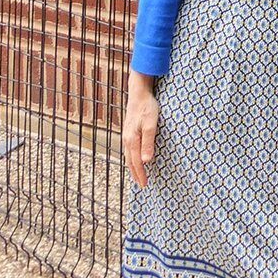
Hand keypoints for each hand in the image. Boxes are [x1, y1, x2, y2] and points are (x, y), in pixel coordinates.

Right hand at [122, 73, 158, 188]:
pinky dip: (131, 157)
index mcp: (132, 140)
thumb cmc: (147, 107)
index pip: (136, 162)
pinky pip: (129, 148)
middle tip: (141, 184)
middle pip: (130, 161)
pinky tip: (134, 156)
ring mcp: (126, 134)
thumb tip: (145, 161)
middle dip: (136, 173)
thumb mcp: (151, 125)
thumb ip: (148, 143)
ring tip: (137, 175)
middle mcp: (127, 139)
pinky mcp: (128, 130)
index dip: (140, 174)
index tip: (144, 184)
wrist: (139, 93)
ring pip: (128, 155)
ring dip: (132, 166)